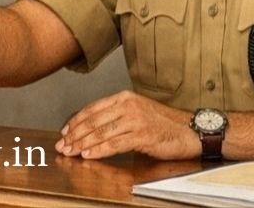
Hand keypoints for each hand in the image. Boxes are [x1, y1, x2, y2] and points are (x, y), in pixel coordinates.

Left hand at [55, 90, 198, 160]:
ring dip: (82, 144)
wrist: (191, 130)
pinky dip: (98, 150)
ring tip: (71, 152)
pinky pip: (114, 144)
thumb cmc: (165, 123)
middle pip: (93, 121)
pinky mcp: (142, 135)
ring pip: (100, 133)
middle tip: (63, 145)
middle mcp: (128, 105)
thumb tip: (92, 127)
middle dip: (74, 135)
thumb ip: (116, 116)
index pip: (92, 108)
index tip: (64, 131)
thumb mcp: (137, 111)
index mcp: (124, 97)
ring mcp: (135, 119)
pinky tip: (88, 155)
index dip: (75, 121)